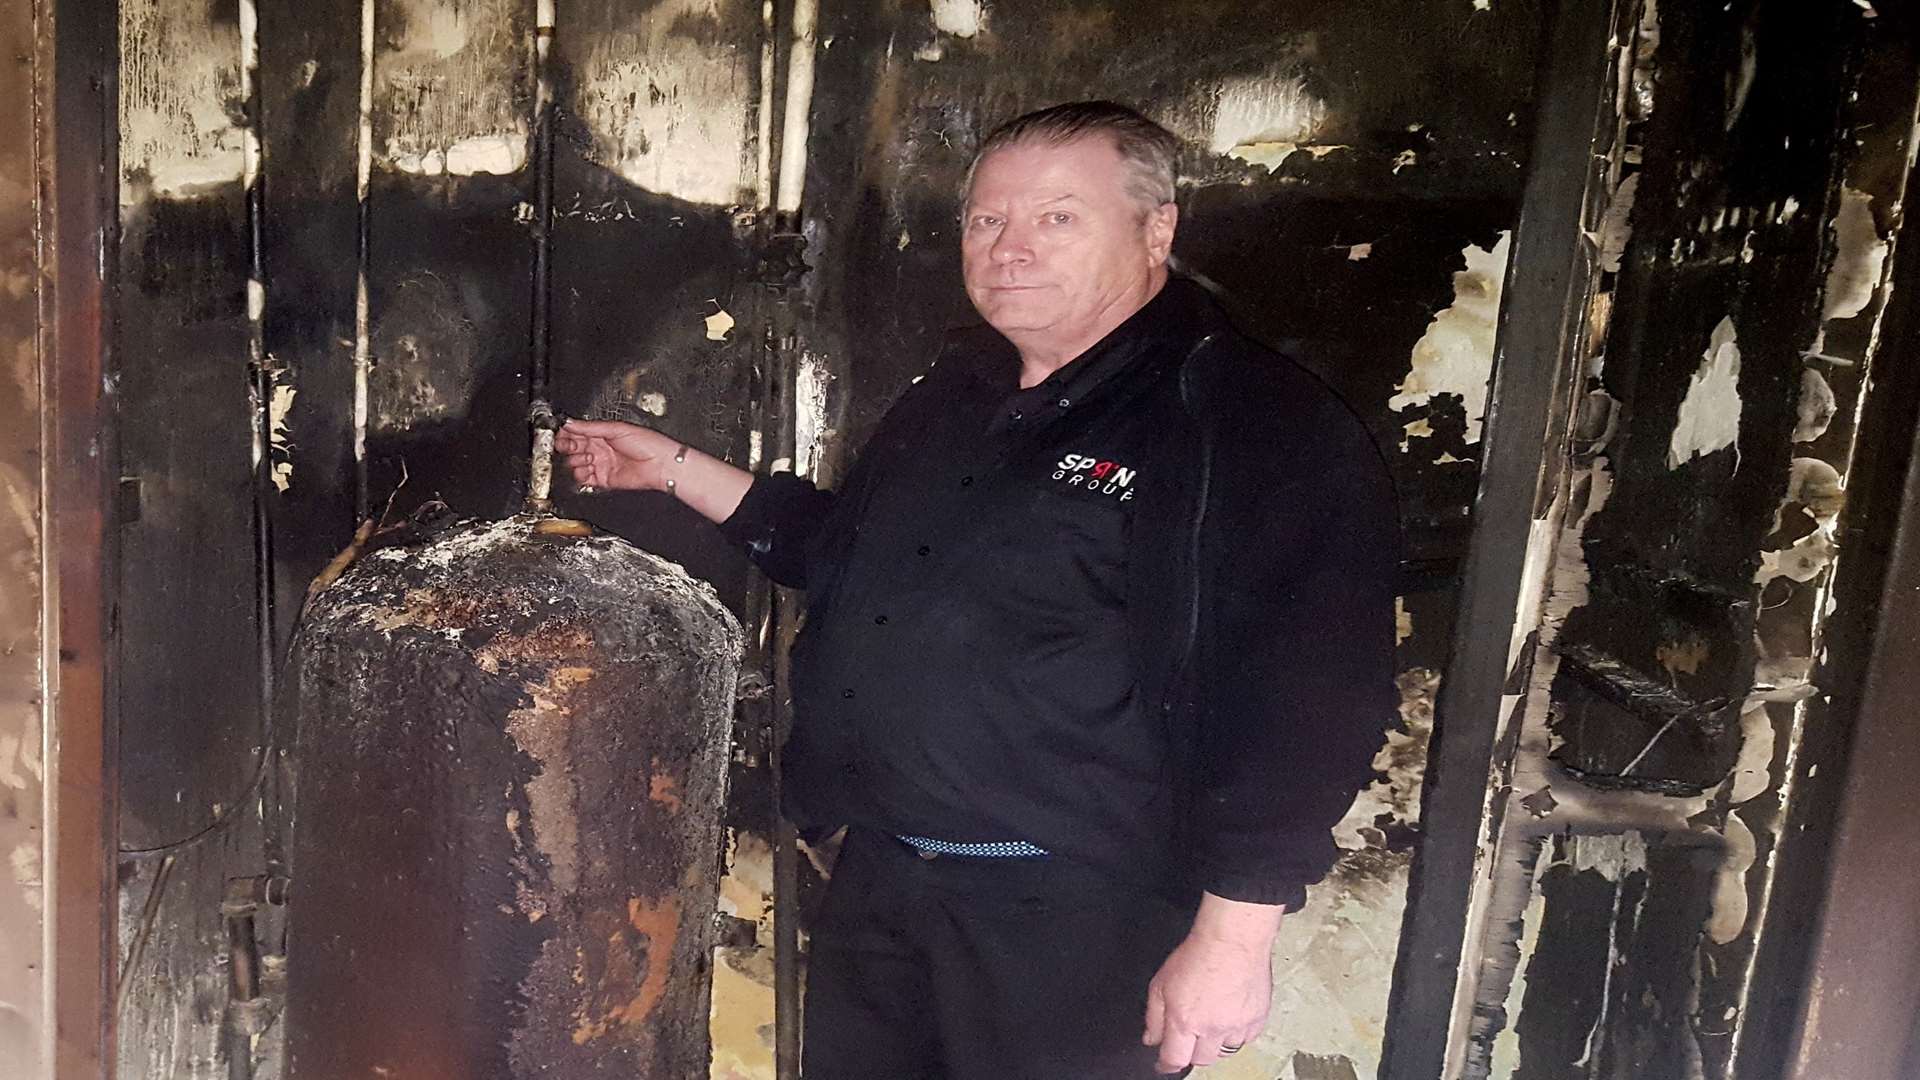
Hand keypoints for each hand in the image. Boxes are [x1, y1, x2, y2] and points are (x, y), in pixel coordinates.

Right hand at [554, 419, 679, 492]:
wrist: (660, 465)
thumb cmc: (647, 443)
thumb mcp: (616, 428)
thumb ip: (591, 427)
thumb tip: (570, 422)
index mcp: (603, 433)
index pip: (577, 432)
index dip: (566, 434)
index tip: (558, 434)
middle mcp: (600, 448)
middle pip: (573, 448)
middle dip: (567, 447)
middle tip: (566, 446)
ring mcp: (601, 464)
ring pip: (576, 464)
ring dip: (576, 461)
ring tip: (587, 458)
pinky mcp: (603, 479)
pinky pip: (584, 479)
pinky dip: (580, 475)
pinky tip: (586, 470)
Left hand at [1142, 895, 1279, 1072]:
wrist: (1233, 940)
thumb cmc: (1198, 953)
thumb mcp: (1160, 982)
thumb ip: (1153, 1016)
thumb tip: (1151, 1038)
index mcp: (1185, 1021)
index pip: (1174, 1059)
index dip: (1166, 1065)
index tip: (1164, 1064)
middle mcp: (1212, 1029)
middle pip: (1200, 1060)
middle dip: (1191, 1052)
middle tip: (1189, 1036)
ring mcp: (1237, 1026)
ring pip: (1224, 1051)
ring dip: (1214, 1043)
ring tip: (1211, 1022)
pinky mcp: (1257, 1019)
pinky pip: (1246, 1039)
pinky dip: (1236, 1033)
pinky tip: (1230, 1016)